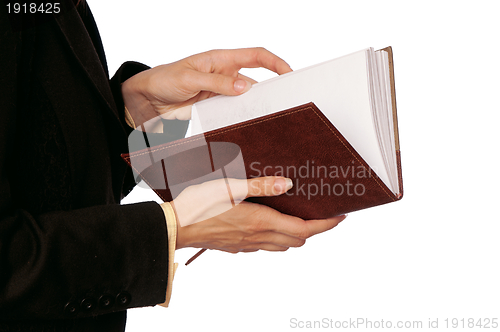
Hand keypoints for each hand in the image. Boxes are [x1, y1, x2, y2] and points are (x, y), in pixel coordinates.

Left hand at [121, 48, 291, 126]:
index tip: (289, 74)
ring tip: (270, 118)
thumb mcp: (190, 79)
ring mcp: (221, 92)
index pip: (256, 56)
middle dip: (270, 89)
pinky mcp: (215, 107)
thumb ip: (217, 83)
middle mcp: (225, 75)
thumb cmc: (164, 79)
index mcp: (221, 59)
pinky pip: (233, 111)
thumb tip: (244, 87)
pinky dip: (242, 118)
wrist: (146, 99)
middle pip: (255, 80)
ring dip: (256, 108)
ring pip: (246, 99)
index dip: (275, 62)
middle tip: (285, 103)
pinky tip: (249, 126)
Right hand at [171, 176, 345, 252]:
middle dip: (314, 230)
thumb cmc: (200, 205)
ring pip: (283, 246)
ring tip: (300, 220)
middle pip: (298, 240)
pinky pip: (266, 247)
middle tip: (322, 216)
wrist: (177, 227)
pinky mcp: (237, 247)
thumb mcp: (230, 187)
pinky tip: (269, 225)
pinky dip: (277, 239)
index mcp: (261, 222)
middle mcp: (258, 237)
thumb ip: (261, 186)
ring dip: (297, 236)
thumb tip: (288, 184)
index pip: (304, 229)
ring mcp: (248, 245)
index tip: (339, 217)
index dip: (325, 225)